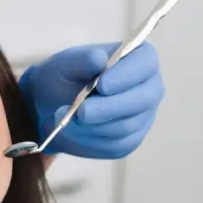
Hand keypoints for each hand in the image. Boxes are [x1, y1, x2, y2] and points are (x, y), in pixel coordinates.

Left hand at [18, 42, 163, 158]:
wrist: (53, 105)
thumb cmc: (66, 77)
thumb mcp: (66, 63)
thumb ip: (82, 59)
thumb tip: (99, 58)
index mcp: (139, 58)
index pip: (146, 62)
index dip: (127, 75)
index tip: (102, 84)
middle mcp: (148, 87)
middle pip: (143, 99)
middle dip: (109, 107)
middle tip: (81, 111)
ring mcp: (143, 116)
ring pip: (126, 125)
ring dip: (93, 125)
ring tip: (67, 119)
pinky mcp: (130, 140)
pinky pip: (116, 145)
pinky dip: (90, 139)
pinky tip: (73, 130)